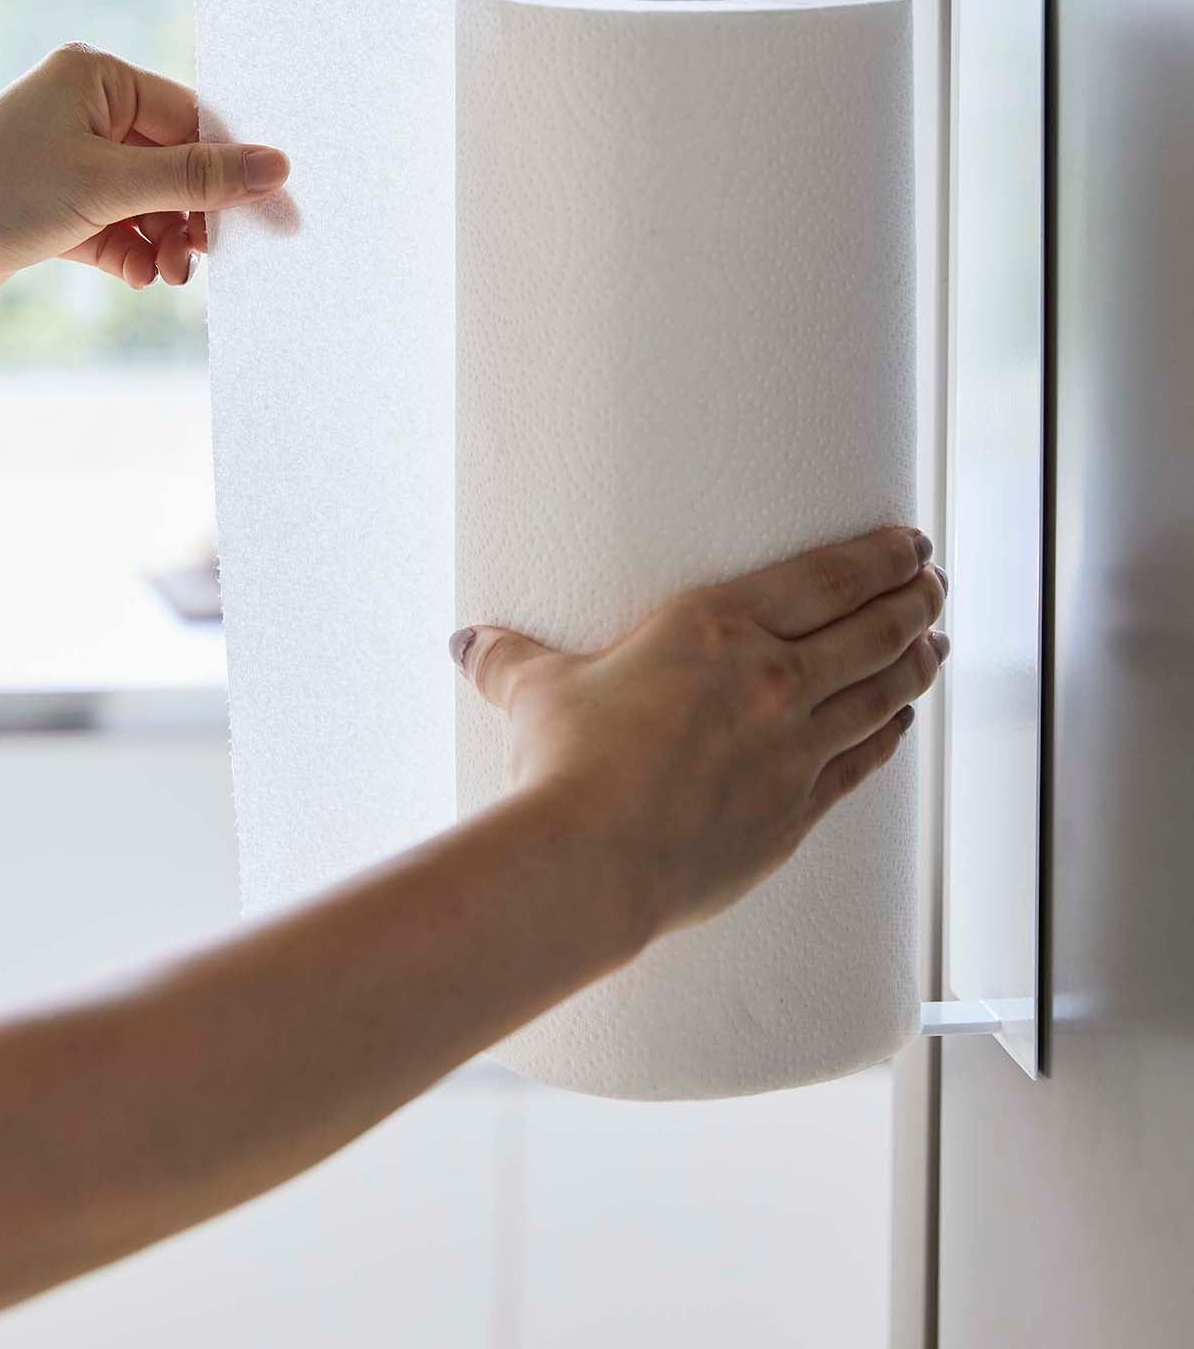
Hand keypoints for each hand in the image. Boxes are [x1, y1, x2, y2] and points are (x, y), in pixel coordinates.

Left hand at [0, 43, 290, 316]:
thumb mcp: (111, 185)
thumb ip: (198, 178)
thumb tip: (278, 167)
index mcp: (98, 78)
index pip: (193, 120)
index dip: (232, 171)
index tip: (272, 217)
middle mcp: (85, 110)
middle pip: (176, 165)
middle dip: (193, 216)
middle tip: (206, 259)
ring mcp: (70, 159)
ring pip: (150, 203)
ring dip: (167, 243)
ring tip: (166, 275)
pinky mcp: (58, 205)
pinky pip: (120, 229)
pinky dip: (134, 254)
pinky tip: (137, 277)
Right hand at [451, 527, 948, 938]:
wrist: (593, 860)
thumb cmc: (565, 764)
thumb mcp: (536, 692)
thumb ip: (511, 659)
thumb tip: (465, 643)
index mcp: (719, 627)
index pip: (830, 578)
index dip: (882, 556)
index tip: (911, 543)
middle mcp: (773, 680)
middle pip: (874, 629)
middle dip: (915, 600)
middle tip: (935, 582)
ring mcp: (793, 750)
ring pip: (882, 693)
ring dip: (916, 662)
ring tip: (936, 644)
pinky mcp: (794, 812)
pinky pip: (861, 763)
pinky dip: (890, 735)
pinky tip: (902, 722)